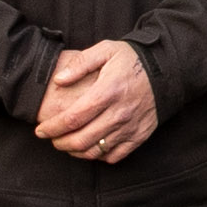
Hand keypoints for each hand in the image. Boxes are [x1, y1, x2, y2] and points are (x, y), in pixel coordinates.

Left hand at [38, 39, 158, 160]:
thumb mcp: (106, 50)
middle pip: (82, 139)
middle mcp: (119, 112)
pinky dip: (98, 156)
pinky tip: (90, 148)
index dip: (53, 127)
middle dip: (60, 143)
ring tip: (66, 144)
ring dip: (75, 151)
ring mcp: (130, 126)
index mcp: (108, 91)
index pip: (74, 118)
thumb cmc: (132, 59)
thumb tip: (58, 80)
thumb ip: (80, 63)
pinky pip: (115, 155)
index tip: (41, 130)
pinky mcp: (140, 135)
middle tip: (51, 138)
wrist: (166, 69)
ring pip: (96, 151)